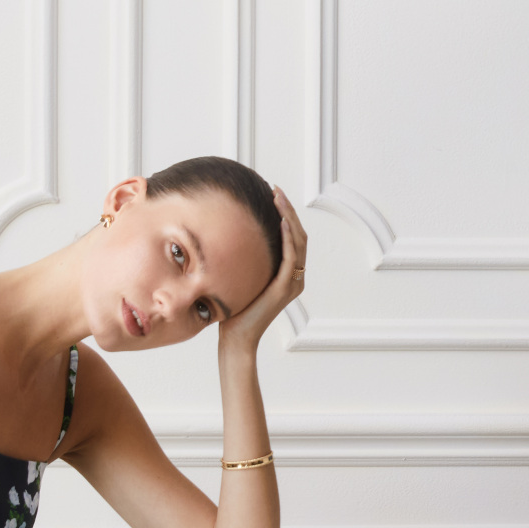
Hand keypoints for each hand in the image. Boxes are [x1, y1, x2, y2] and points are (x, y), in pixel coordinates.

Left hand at [220, 187, 309, 350]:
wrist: (236, 338)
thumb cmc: (234, 312)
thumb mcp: (241, 278)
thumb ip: (245, 260)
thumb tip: (229, 236)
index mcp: (288, 275)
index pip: (293, 237)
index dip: (286, 215)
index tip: (273, 195)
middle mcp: (295, 278)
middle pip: (299, 235)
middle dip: (288, 210)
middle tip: (276, 189)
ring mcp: (292, 283)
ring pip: (298, 242)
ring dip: (289, 217)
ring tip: (278, 198)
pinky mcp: (284, 288)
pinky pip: (291, 258)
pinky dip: (288, 238)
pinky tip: (281, 222)